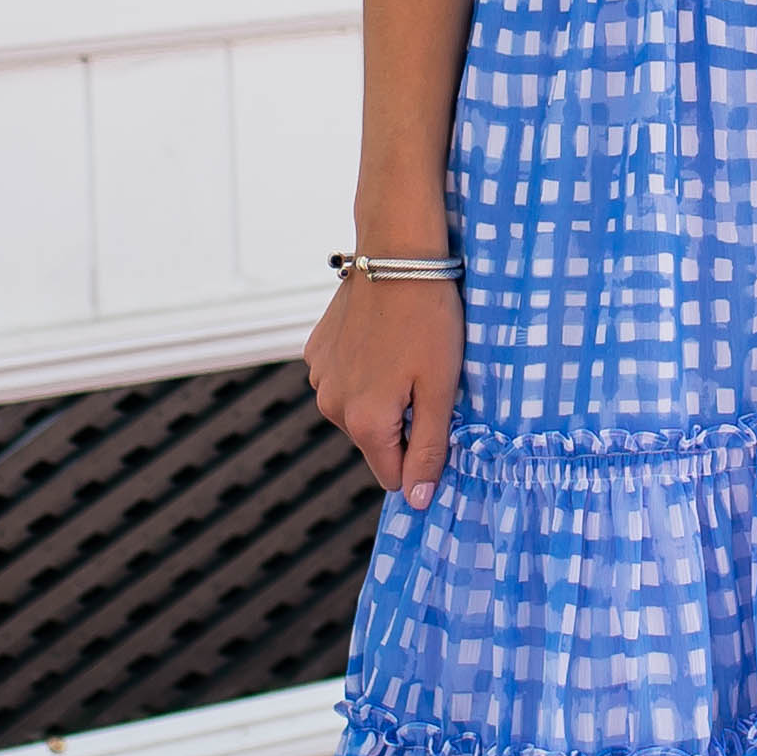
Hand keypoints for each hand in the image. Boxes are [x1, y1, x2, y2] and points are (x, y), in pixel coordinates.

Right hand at [306, 275, 462, 508]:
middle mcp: (332, 406)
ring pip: (358, 410)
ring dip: (382, 394)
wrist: (397, 255)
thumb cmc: (429, 319)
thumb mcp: (441, 389)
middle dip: (402, 421)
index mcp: (365, 422)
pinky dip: (364, 368)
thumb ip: (428, 450)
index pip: (393, 476)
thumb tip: (416, 501)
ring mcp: (320, 377)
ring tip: (405, 354)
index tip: (438, 422)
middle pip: (375, 442)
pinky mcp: (315, 351)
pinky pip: (344, 379)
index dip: (420, 458)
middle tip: (426, 378)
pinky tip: (383, 339)